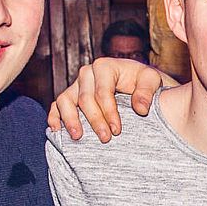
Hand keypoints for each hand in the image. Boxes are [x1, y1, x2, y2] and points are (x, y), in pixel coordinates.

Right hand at [47, 57, 169, 141]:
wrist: (137, 84)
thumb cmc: (143, 81)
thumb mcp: (151, 80)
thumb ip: (147, 92)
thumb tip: (140, 109)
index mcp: (105, 66)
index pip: (102, 92)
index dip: (108, 112)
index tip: (117, 130)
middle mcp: (87, 74)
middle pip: (85, 99)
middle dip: (95, 120)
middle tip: (105, 139)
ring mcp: (76, 85)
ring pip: (65, 101)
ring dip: (70, 120)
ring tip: (78, 137)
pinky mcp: (70, 97)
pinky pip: (57, 106)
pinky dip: (55, 117)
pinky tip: (57, 131)